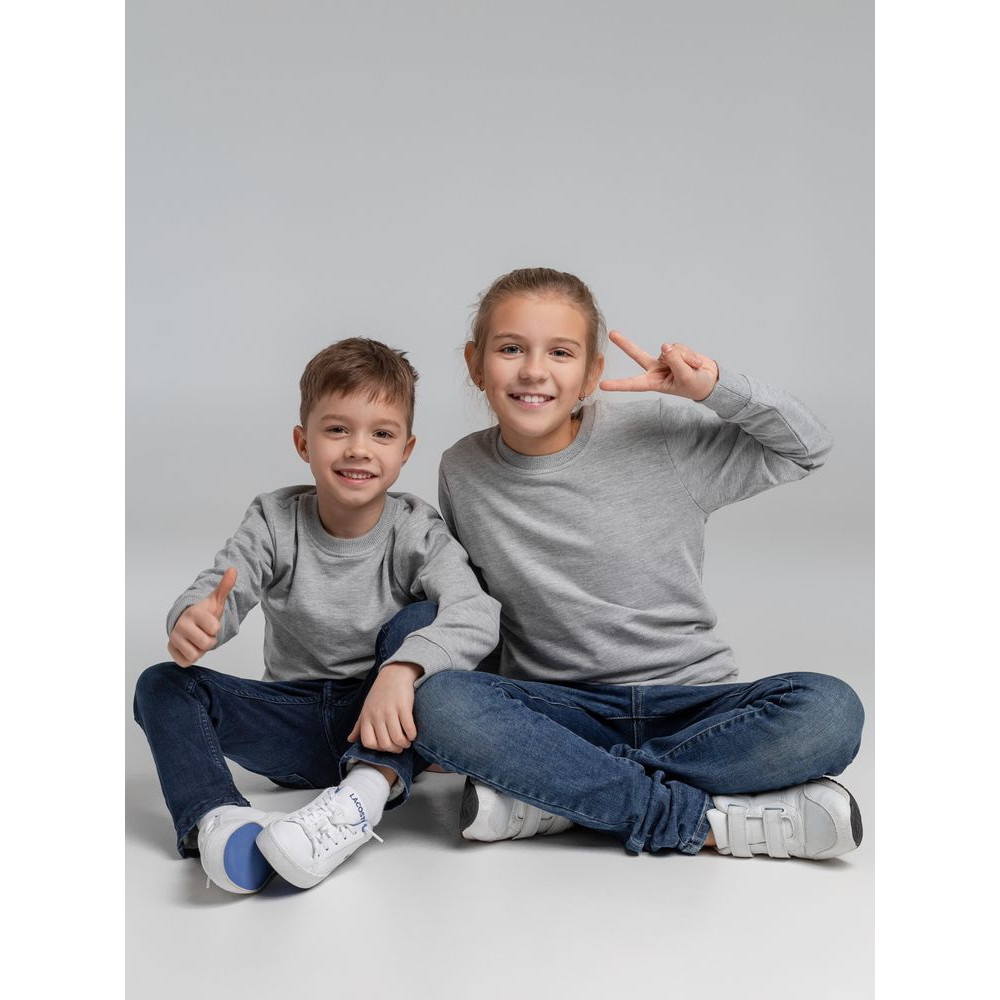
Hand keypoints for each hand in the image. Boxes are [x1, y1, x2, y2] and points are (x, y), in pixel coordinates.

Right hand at [167, 568, 236, 667]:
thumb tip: (234, 569)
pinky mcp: (170, 649)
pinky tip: (190, 646)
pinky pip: (185, 662)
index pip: (214, 629)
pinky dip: (190, 658)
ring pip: (195, 655)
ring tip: (197, 640)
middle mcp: (181, 624)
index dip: (216, 629)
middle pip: (206, 644)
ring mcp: (174, 637)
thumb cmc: (204, 613)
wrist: (187, 622)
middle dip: (209, 641)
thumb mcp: (216, 601)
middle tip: (204, 633)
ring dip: (200, 650)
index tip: (210, 624)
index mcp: (194, 612)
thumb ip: (225, 586)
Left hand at [348, 662, 422, 752]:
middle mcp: (376, 715)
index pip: (368, 742)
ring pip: (397, 738)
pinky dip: (412, 735)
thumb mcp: (366, 708)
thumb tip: (350, 740)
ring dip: (405, 744)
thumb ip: (358, 726)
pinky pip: (409, 728)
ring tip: (407, 741)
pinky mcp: (403, 706)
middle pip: (384, 744)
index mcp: (366, 717)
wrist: (394, 673)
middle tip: (400, 746)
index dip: (379, 749)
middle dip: (395, 749)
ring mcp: (390, 711)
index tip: (386, 746)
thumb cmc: (379, 693)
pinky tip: (413, 733)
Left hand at [599, 330, 718, 401]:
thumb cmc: (696, 385)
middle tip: (612, 333)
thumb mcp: (686, 378)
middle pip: (637, 354)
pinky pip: (678, 346)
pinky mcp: (673, 351)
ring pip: (669, 350)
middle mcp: (655, 370)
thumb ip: (675, 362)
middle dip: (625, 344)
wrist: (710, 380)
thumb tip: (665, 346)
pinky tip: (695, 361)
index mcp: (654, 383)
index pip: (633, 384)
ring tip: (693, 367)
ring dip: (684, 357)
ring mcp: (664, 359)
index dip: (618, 385)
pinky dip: (689, 354)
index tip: (603, 386)